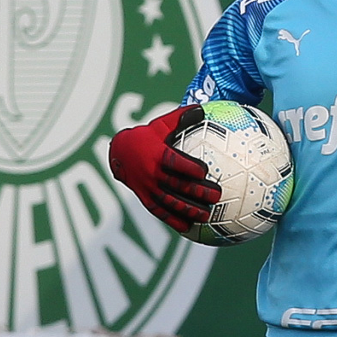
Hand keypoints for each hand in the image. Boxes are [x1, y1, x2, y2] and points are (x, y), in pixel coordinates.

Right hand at [108, 105, 220, 232]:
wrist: (119, 152)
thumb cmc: (146, 136)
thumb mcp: (161, 124)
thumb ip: (181, 118)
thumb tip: (203, 108)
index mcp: (158, 155)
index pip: (175, 162)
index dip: (189, 167)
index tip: (204, 171)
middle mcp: (153, 174)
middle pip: (177, 185)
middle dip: (197, 192)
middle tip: (216, 196)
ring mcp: (148, 188)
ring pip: (171, 202)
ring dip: (189, 210)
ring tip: (206, 215)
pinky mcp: (145, 199)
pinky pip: (161, 213)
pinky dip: (174, 221)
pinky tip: (189, 228)